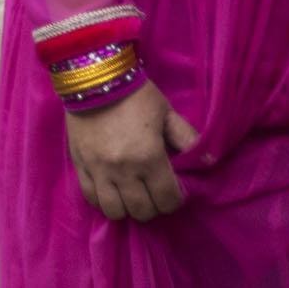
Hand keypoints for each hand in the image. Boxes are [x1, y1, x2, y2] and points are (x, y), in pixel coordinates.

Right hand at [65, 82, 198, 221]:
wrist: (92, 78)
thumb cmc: (135, 95)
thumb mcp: (167, 113)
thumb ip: (188, 138)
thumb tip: (209, 161)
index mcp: (149, 157)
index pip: (167, 200)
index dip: (174, 200)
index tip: (173, 191)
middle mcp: (123, 170)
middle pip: (142, 210)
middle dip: (153, 206)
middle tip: (153, 193)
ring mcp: (98, 169)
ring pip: (115, 210)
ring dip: (127, 208)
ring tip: (130, 196)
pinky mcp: (79, 165)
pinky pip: (90, 197)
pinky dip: (103, 200)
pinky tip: (110, 192)